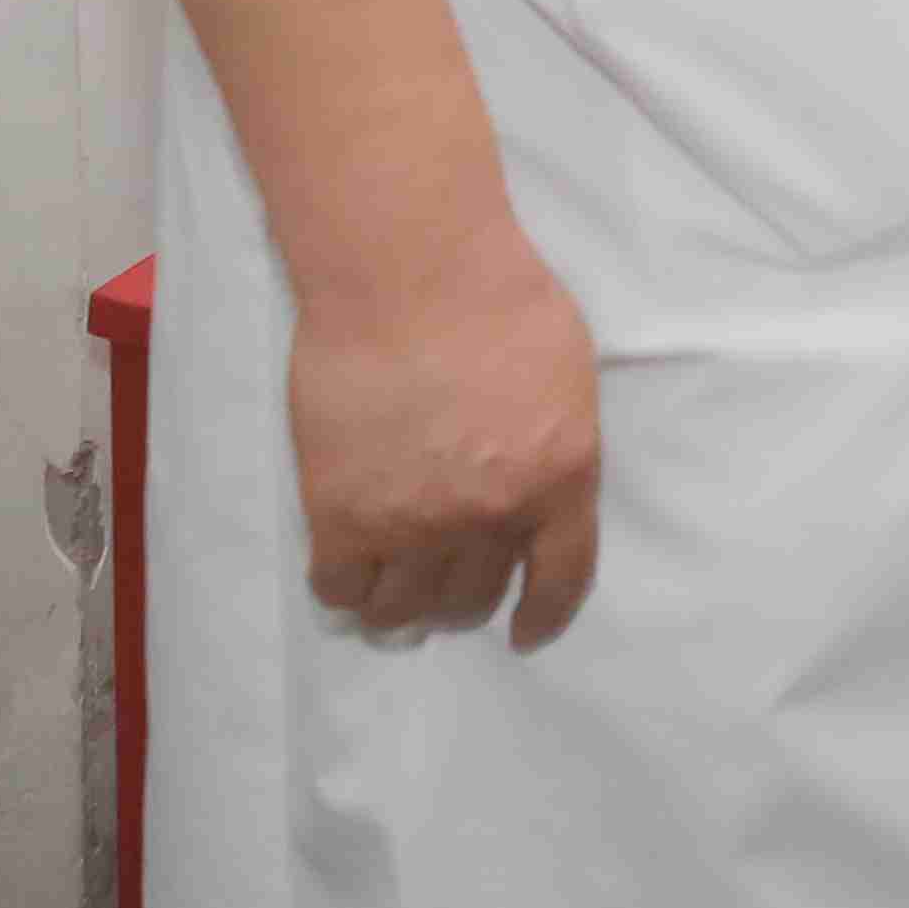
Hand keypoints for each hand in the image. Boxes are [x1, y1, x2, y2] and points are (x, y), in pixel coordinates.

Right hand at [286, 226, 602, 652]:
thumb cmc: (499, 300)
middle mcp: (490, 516)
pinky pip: (340, 588)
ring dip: (402, 604)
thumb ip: (555, 440)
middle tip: (445, 583)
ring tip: (394, 587)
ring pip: (404, 608)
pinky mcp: (341, 516)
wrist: (408, 276)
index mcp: (560, 480)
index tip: (527, 631)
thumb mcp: (568, 373)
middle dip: (462, 598)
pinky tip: (348, 571)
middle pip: (473, 596)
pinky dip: (346, 588)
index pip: (563, 579)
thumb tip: (535, 474)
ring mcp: (413, 523)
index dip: (544, 614)